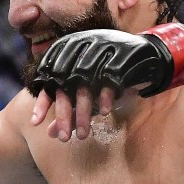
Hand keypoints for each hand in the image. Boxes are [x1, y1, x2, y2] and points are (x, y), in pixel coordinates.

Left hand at [30, 23, 183, 141]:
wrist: (148, 55)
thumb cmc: (112, 76)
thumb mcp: (88, 93)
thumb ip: (69, 109)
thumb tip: (49, 133)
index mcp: (70, 48)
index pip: (49, 76)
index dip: (43, 101)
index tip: (35, 123)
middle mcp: (83, 45)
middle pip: (65, 83)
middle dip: (64, 113)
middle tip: (63, 138)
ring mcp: (103, 47)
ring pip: (86, 84)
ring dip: (84, 111)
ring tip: (83, 134)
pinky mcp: (122, 53)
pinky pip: (110, 77)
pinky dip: (106, 95)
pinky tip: (104, 112)